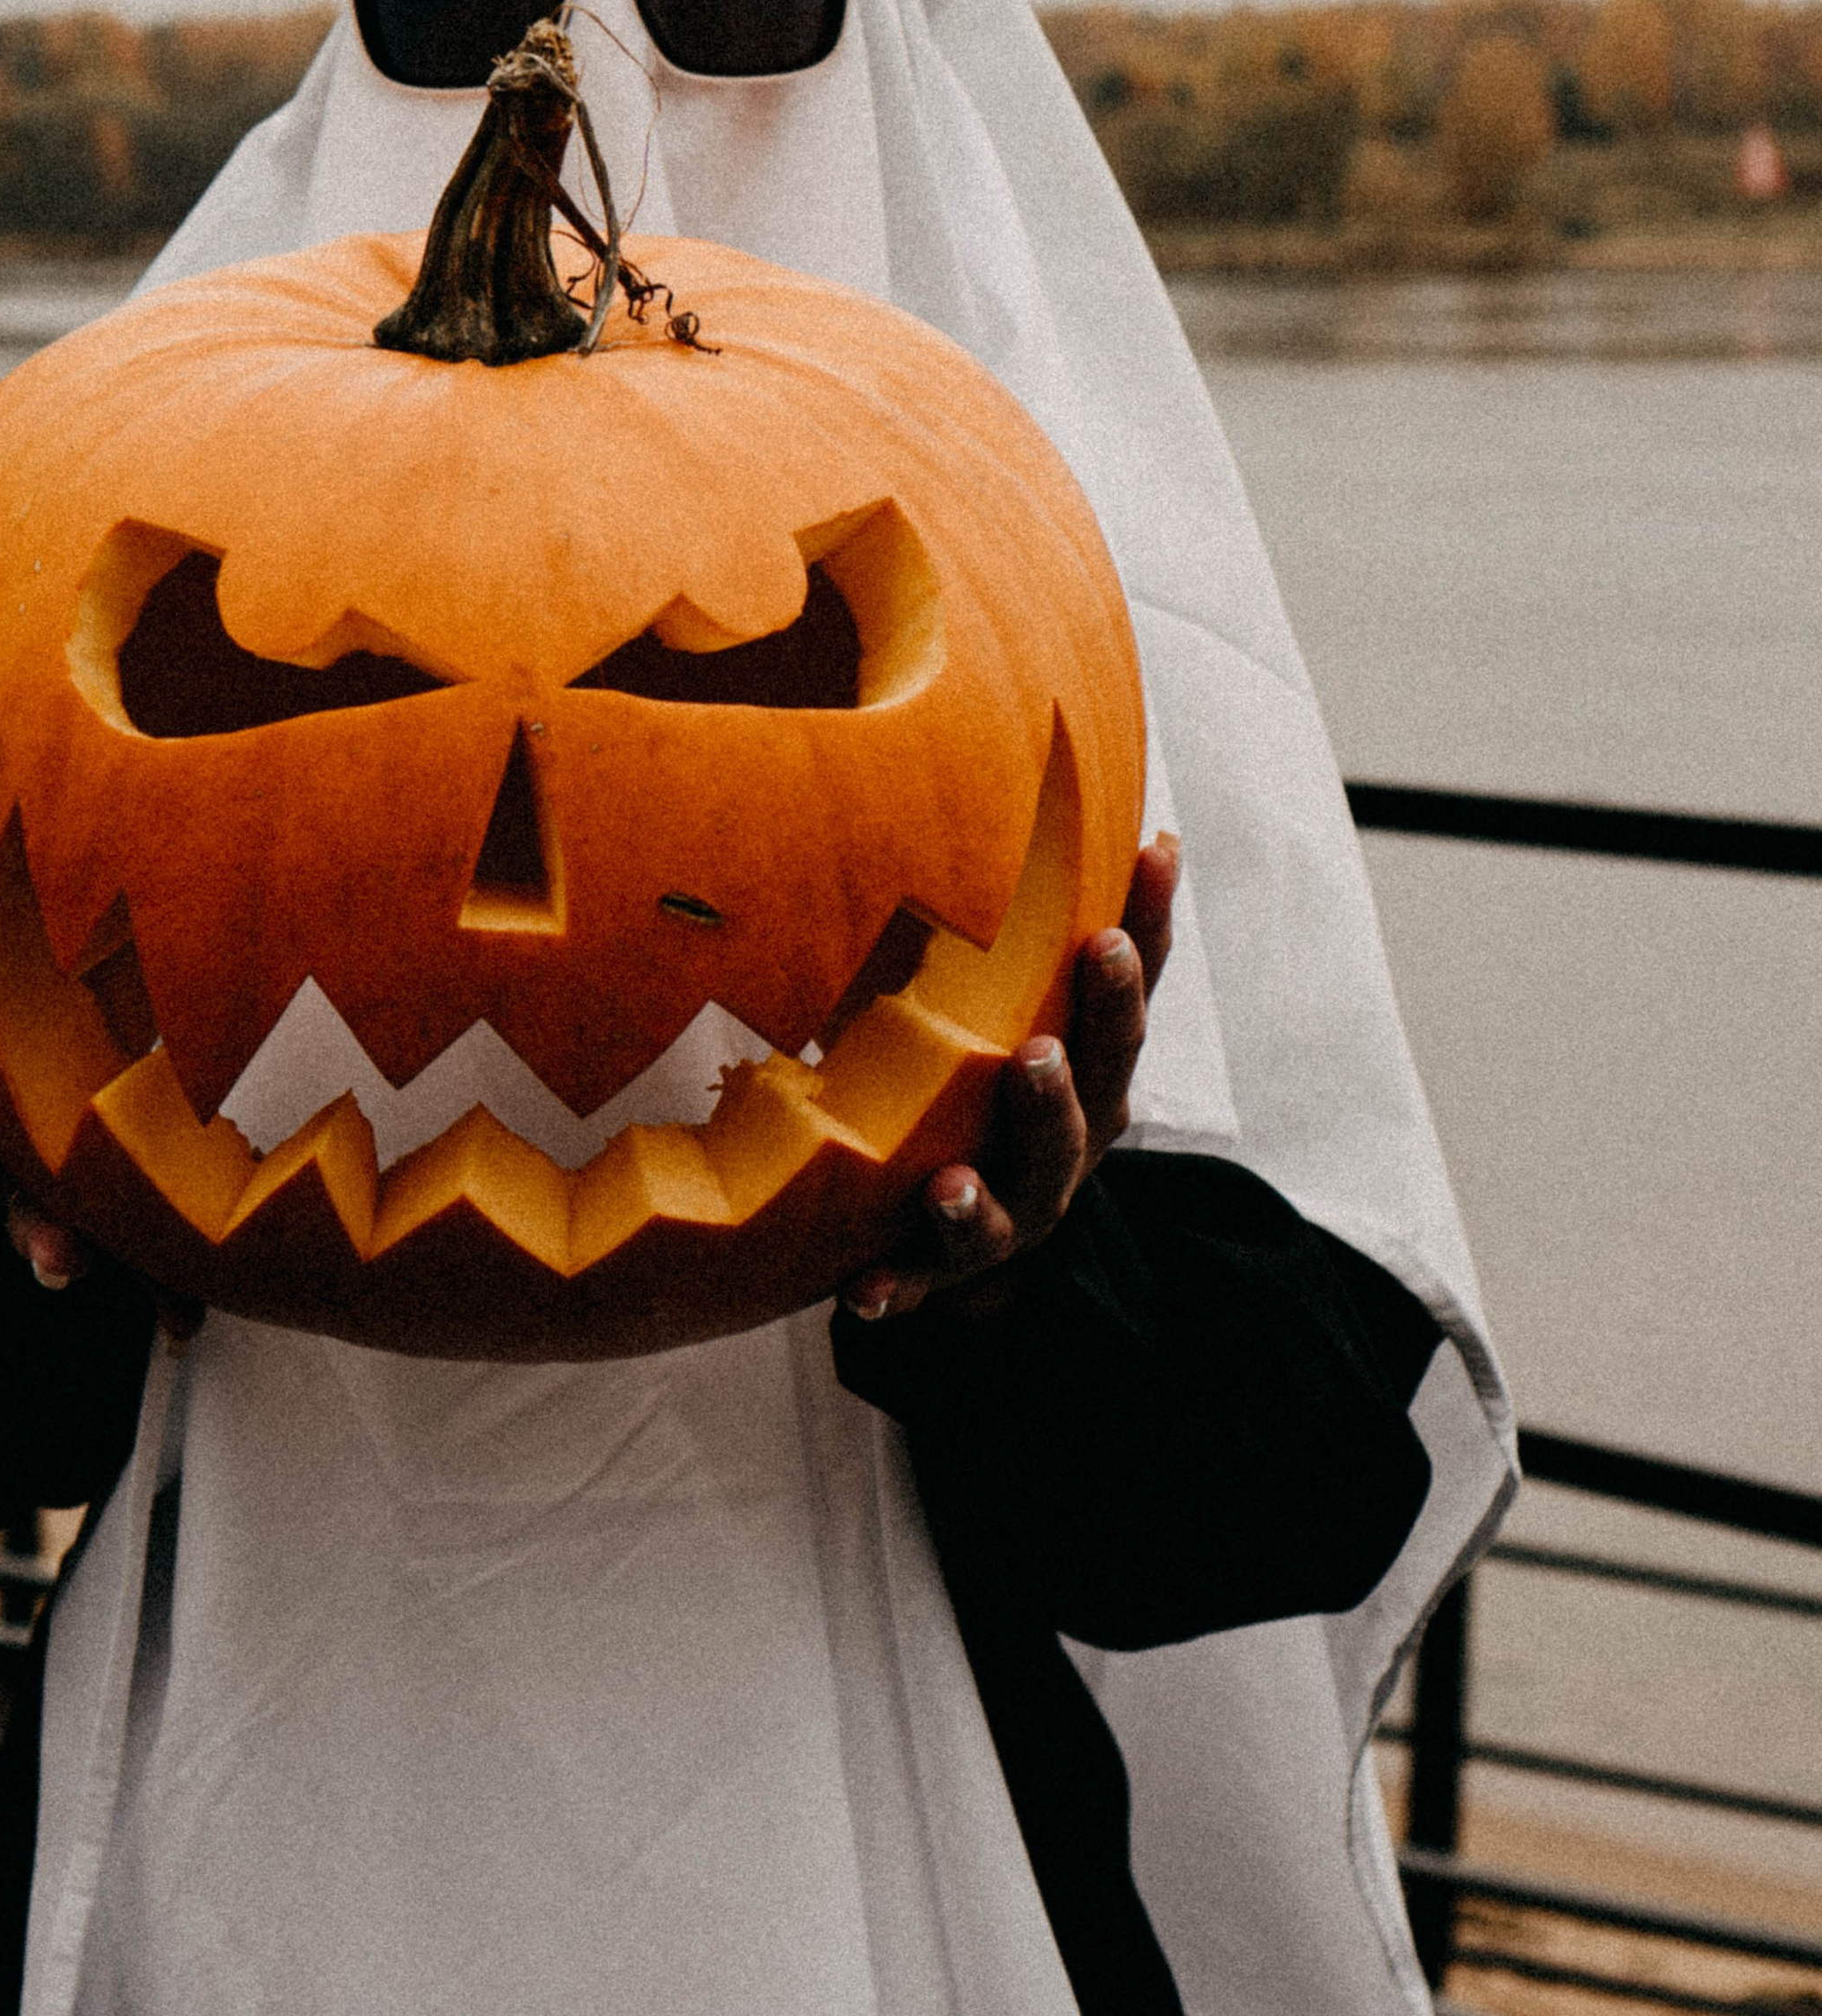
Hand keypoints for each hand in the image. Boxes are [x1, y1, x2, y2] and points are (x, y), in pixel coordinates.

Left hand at [835, 832, 1179, 1328]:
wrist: (977, 1233)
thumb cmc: (996, 1080)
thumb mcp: (1024, 994)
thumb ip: (1028, 908)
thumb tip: (1036, 723)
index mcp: (1093, 1067)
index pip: (1131, 992)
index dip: (1150, 925)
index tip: (1153, 853)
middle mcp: (1067, 1142)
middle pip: (1092, 1102)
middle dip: (1073, 1069)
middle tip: (1042, 1046)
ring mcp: (1012, 1212)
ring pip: (1011, 1206)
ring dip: (984, 1193)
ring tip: (951, 1182)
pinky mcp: (943, 1269)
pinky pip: (919, 1284)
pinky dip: (895, 1288)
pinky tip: (863, 1292)